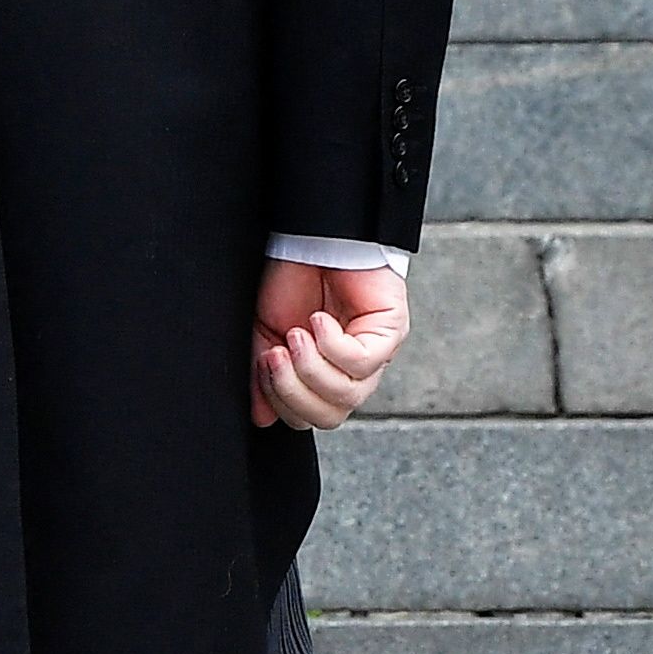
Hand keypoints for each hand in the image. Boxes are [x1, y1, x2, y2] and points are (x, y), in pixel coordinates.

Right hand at [251, 256, 407, 429]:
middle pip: (330, 417)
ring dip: (312, 368)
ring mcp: (375, 354)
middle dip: (293, 392)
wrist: (310, 236)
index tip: (261, 364)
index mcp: (322, 375)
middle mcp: (351, 372)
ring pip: (348, 396)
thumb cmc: (289, 278)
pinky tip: (319, 320)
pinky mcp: (390, 332)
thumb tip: (263, 417)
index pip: (307, 418)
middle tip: (276, 355)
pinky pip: (363, 362)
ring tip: (296, 334)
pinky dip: (333, 345)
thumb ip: (262, 375)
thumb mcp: (264, 332)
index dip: (280, 400)